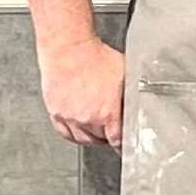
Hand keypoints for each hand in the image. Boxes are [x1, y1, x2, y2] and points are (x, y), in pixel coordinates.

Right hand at [40, 35, 123, 149]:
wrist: (69, 48)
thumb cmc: (97, 57)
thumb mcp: (126, 76)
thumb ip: (130, 96)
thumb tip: (141, 103)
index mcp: (107, 113)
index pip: (117, 141)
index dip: (123, 145)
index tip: (127, 147)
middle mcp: (86, 118)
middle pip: (101, 140)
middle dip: (110, 138)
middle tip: (115, 134)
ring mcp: (68, 116)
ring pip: (82, 139)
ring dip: (93, 139)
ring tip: (100, 134)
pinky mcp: (55, 111)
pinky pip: (64, 132)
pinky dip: (74, 135)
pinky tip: (80, 132)